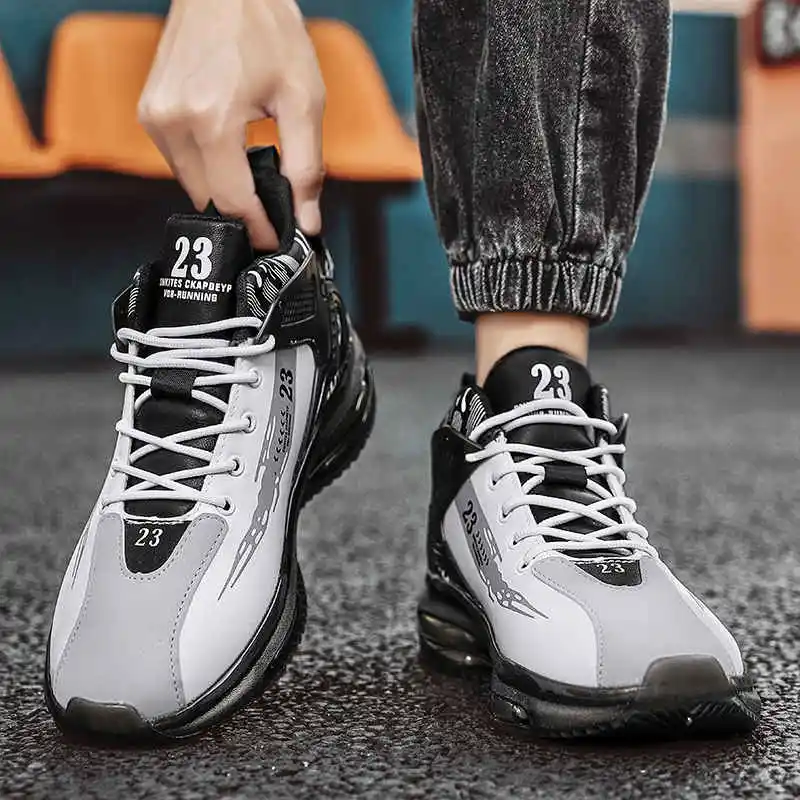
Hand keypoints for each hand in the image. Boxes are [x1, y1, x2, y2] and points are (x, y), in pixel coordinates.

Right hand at [139, 0, 324, 248]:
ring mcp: (155, 117)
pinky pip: (181, 163)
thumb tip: (306, 221)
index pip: (233, 203)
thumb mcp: (303, 100)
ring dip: (224, 192)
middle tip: (274, 217)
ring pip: (193, 185)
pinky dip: (208, 170)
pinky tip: (232, 155)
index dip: (258, 230)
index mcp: (211, 121)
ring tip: (257, 180)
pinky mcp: (150, 112)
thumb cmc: (265, 29)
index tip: (277, 243)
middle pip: (209, 200)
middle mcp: (173, 123)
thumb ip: (307, 167)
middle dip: (242, 215)